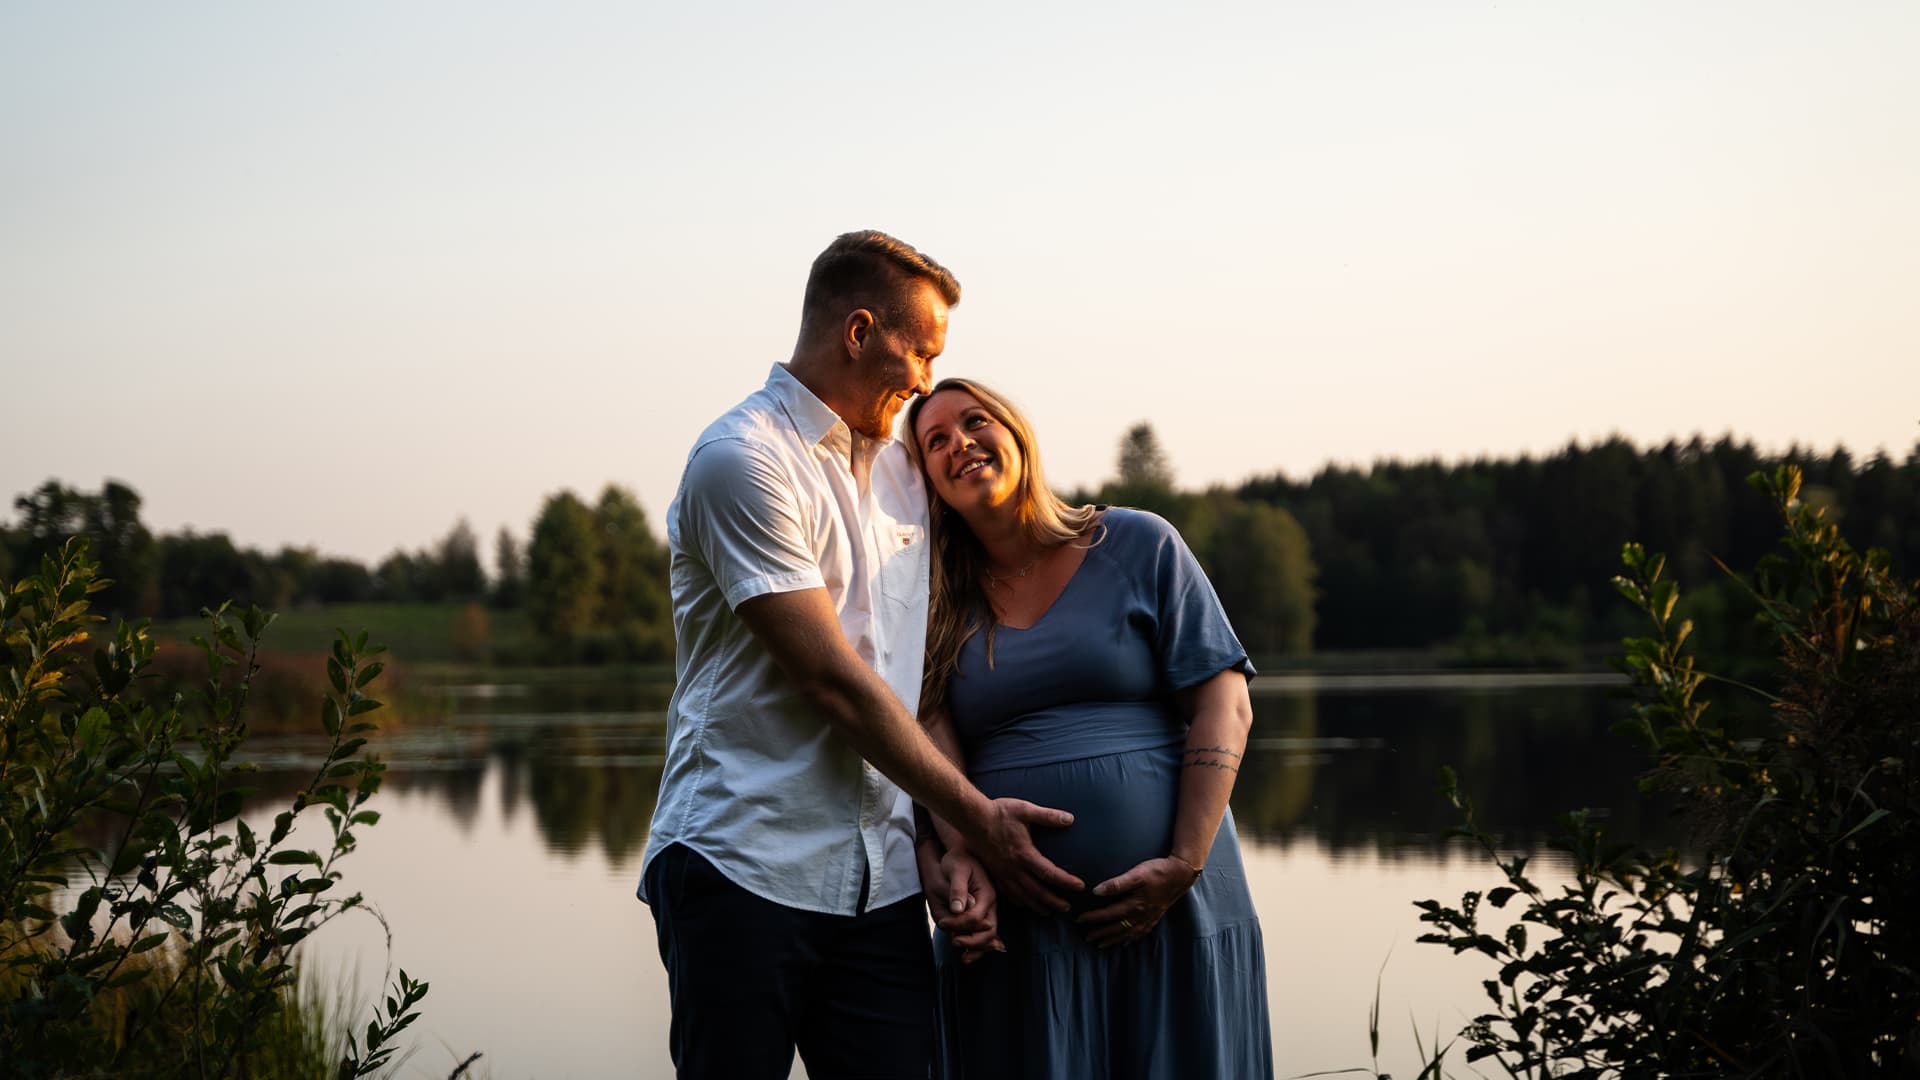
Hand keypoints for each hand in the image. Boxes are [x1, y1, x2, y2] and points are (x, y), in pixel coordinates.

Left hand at [915, 842, 1002, 961]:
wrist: (963, 852)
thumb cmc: (957, 859)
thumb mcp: (955, 869)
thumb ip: (957, 889)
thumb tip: (957, 909)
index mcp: (987, 894)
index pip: (976, 918)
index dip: (959, 923)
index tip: (942, 922)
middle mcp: (991, 904)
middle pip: (988, 931)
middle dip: (971, 940)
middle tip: (953, 941)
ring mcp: (988, 910)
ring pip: (989, 936)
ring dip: (977, 948)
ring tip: (963, 958)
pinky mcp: (982, 913)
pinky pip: (985, 934)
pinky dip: (979, 947)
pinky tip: (967, 956)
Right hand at [974, 798, 1082, 912]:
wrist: (972, 817)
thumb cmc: (999, 812)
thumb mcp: (1025, 810)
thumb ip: (1048, 816)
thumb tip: (1070, 819)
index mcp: (1024, 854)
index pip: (1049, 873)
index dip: (1066, 881)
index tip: (1080, 887)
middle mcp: (1013, 868)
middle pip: (1037, 891)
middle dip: (1053, 901)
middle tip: (1067, 909)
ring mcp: (1002, 872)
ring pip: (1021, 896)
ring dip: (1036, 905)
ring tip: (1048, 913)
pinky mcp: (993, 872)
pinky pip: (1007, 892)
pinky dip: (1018, 901)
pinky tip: (1023, 904)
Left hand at [1076, 856, 1198, 948]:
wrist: (1181, 874)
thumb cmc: (1158, 871)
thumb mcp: (1137, 874)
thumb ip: (1117, 884)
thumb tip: (1096, 891)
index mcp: (1134, 905)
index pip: (1108, 914)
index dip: (1093, 917)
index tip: (1079, 919)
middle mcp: (1141, 915)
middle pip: (1116, 928)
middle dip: (1100, 933)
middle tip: (1086, 938)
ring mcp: (1149, 918)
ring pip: (1127, 934)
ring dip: (1113, 940)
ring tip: (1100, 945)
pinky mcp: (1155, 917)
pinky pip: (1140, 933)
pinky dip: (1130, 939)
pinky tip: (1125, 942)